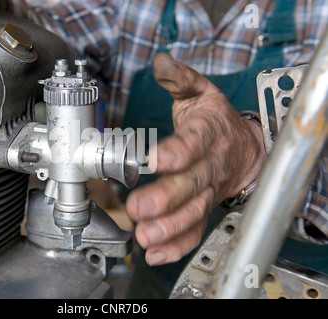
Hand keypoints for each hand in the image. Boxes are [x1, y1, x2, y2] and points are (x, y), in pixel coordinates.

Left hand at [125, 52, 265, 265]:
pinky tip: (156, 252)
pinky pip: (195, 229)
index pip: (194, 142)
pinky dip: (177, 244)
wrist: (245, 149)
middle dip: (166, 198)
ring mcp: (208, 190)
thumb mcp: (202, 93)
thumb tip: (160, 62)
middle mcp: (209, 165)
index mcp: (208, 133)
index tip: (155, 159)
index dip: (177, 151)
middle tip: (139, 208)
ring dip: (169, 227)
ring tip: (145, 236)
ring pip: (193, 212)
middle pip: (191, 184)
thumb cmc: (217, 121)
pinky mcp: (204, 208)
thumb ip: (180, 79)